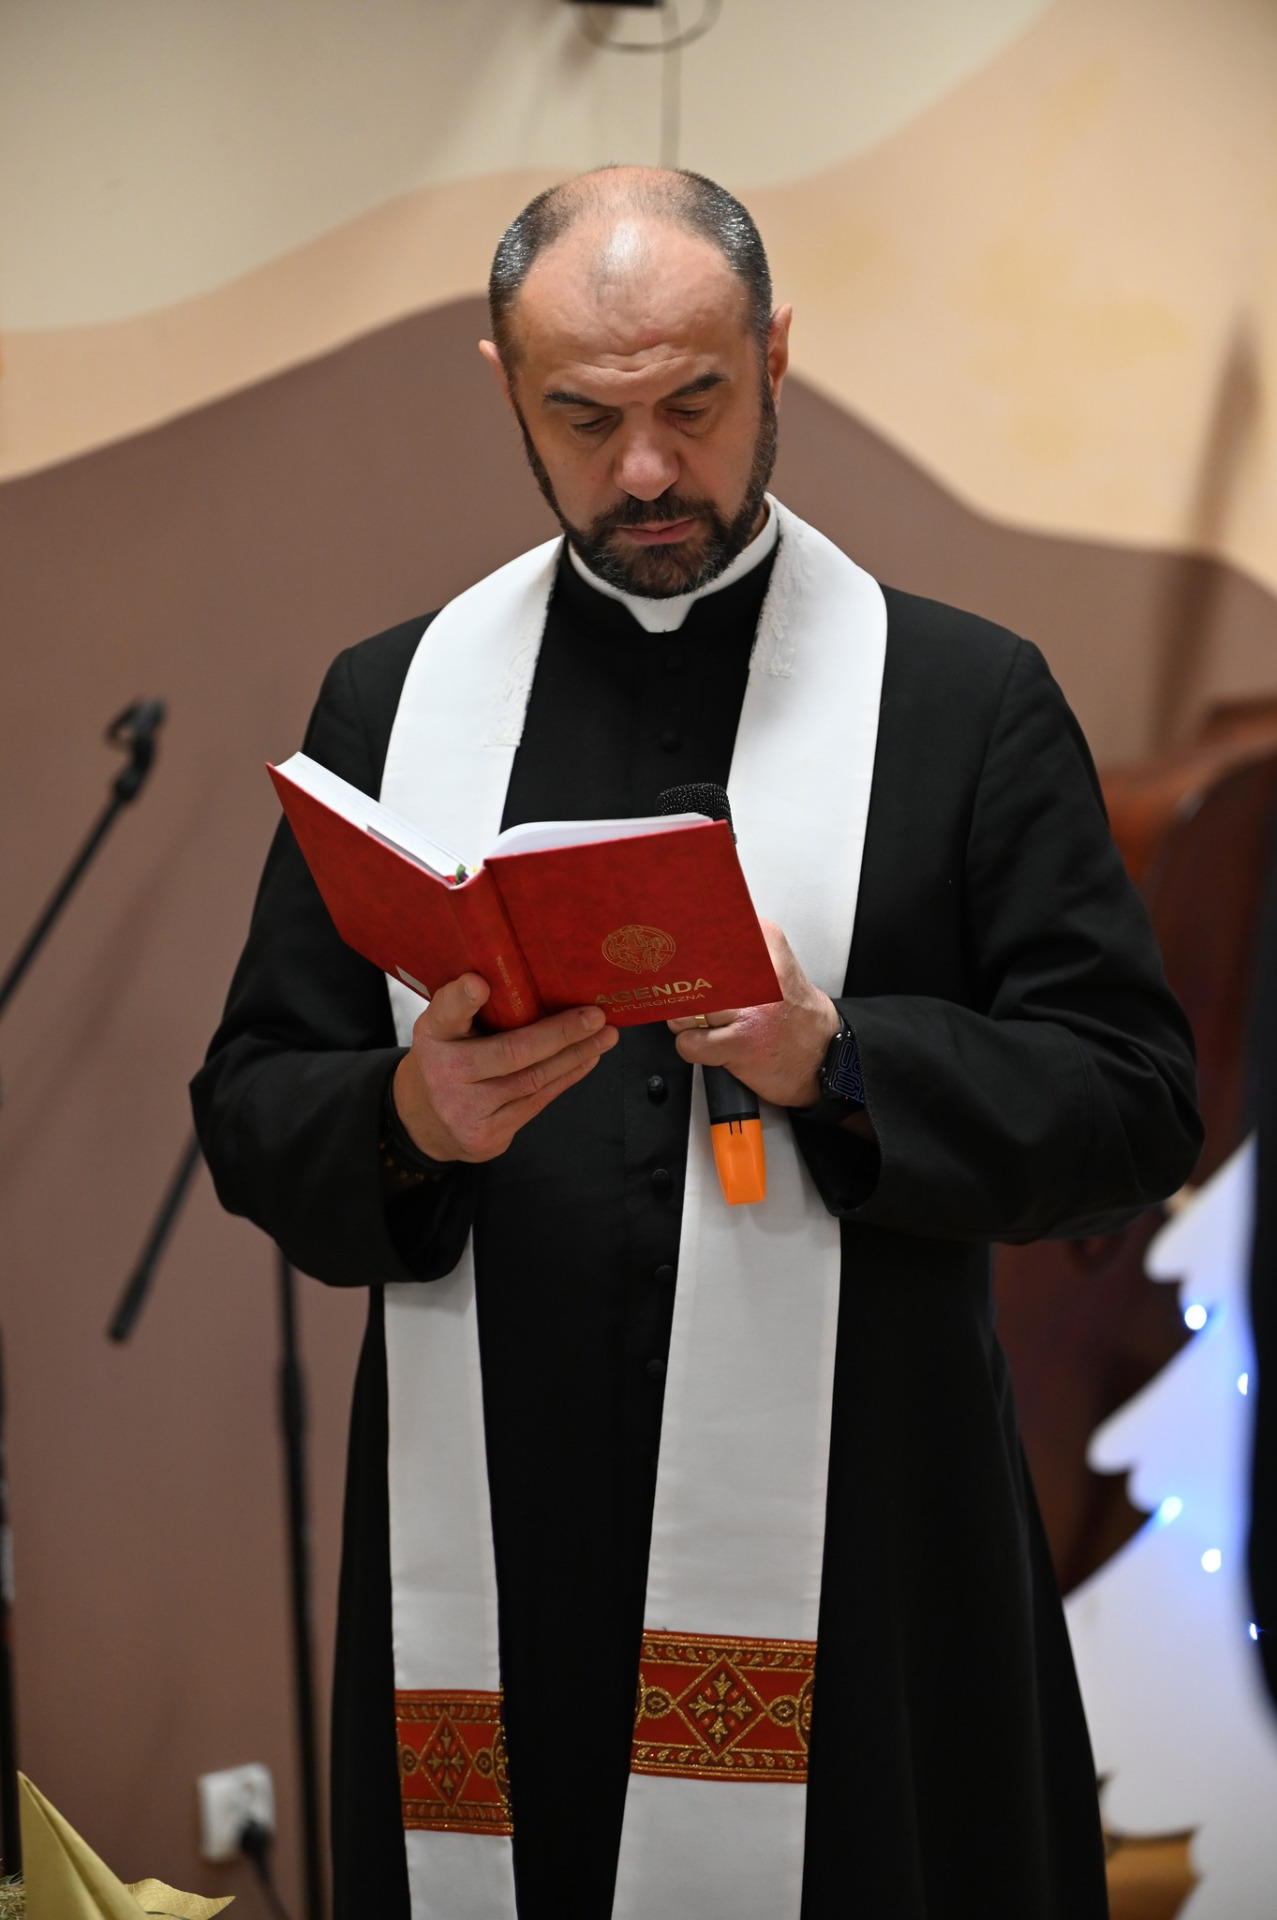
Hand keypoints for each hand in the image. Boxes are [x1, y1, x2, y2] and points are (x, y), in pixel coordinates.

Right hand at [392, 974, 618, 1162]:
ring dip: (575, 1056)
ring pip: (533, 1080)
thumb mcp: (444, 1026)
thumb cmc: (446, 1059)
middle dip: (561, 1034)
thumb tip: (508, 976)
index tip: (480, 984)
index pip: (446, 1013)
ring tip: (604, 1037)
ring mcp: (465, 1111)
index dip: (462, 998)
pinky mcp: (486, 1137)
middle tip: (595, 1017)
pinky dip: (566, 1078)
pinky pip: (536, 1103)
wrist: (425, 1122)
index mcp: (433, 1036)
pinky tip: (587, 1060)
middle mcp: (444, 1074)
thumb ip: (467, 1004)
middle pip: (511, 1053)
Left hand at [667, 920, 840, 1107]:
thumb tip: (690, 940)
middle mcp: (760, 975)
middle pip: (692, 973)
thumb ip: (738, 947)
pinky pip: (690, 1042)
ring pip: (686, 1009)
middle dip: (687, 991)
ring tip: (710, 1024)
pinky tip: (713, 1045)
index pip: (709, 932)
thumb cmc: (793, 1011)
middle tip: (700, 999)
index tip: (685, 955)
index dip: (689, 948)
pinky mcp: (741, 1044)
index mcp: (768, 945)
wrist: (824, 1055)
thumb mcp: (775, 963)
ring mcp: (750, 1010)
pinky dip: (693, 1047)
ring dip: (689, 1021)